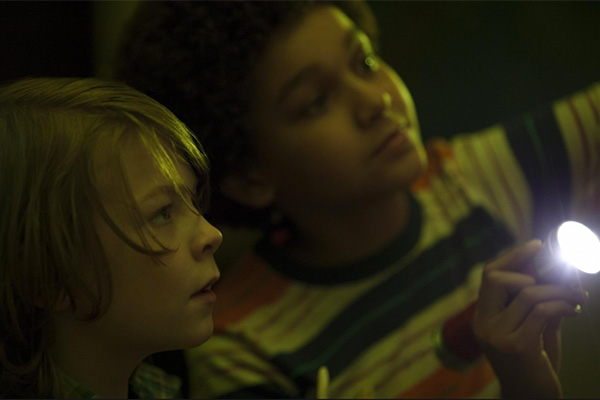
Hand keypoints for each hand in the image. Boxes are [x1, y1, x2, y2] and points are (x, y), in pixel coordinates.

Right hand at [472, 239, 586, 397]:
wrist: (532, 399)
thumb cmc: (534, 366)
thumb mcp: (533, 330)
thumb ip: (537, 304)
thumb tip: (554, 273)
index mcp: (482, 318)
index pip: (488, 275)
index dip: (511, 256)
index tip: (536, 245)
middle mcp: (484, 324)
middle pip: (496, 278)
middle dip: (530, 270)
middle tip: (558, 279)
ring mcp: (498, 336)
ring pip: (527, 294)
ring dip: (558, 290)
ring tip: (576, 296)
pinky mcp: (517, 346)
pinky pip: (541, 311)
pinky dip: (562, 305)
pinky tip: (574, 309)